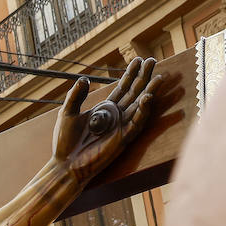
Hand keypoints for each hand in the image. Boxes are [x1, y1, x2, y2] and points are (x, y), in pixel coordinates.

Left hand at [53, 57, 161, 182]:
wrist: (65, 165)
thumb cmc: (65, 143)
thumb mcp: (67, 114)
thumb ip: (75, 96)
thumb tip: (83, 79)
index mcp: (105, 109)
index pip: (122, 88)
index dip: (130, 74)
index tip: (138, 59)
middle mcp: (116, 116)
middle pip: (134, 93)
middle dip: (144, 78)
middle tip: (153, 61)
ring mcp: (121, 127)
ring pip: (140, 106)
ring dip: (150, 91)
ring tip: (159, 77)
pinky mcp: (122, 139)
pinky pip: (136, 123)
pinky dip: (143, 111)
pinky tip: (148, 98)